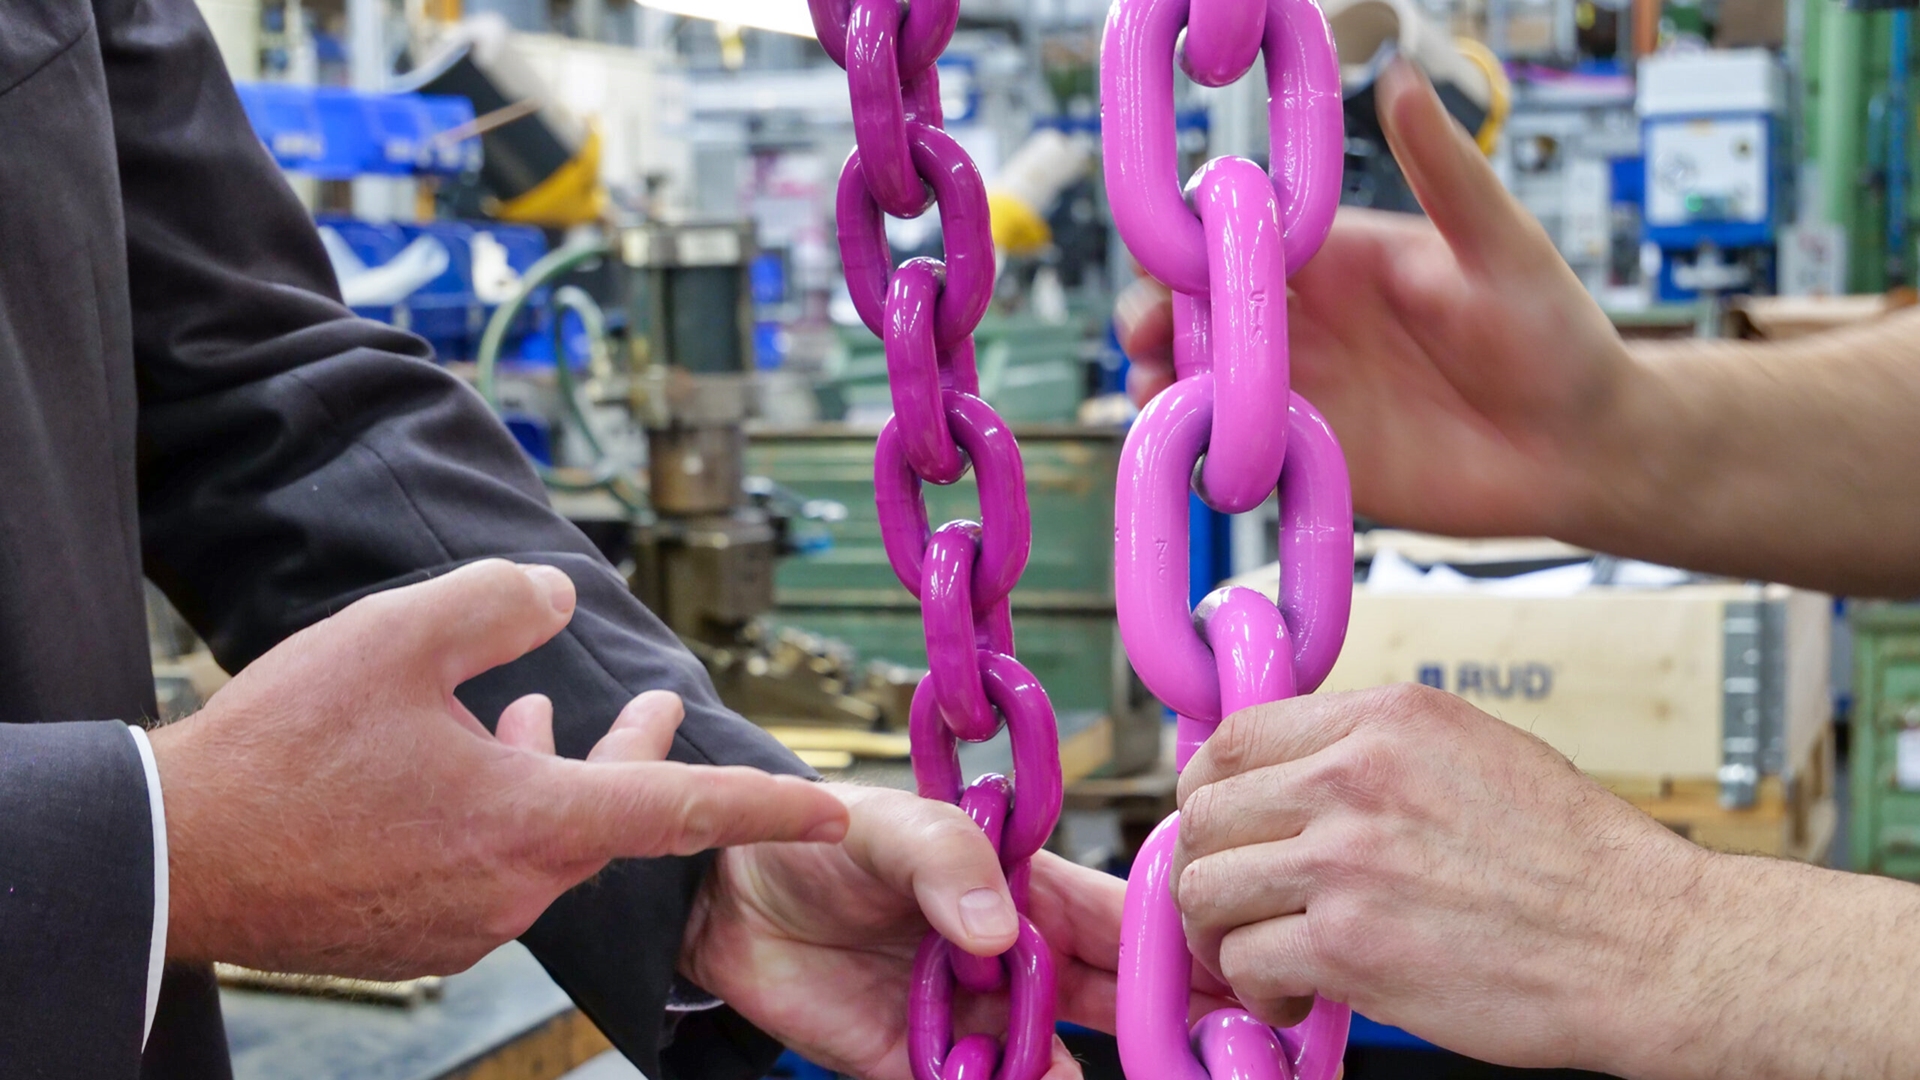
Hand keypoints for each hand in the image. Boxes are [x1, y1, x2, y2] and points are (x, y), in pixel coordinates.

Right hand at [149, 559, 848, 977]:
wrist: (174, 857)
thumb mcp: (398, 636)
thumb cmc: (283, 751)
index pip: (682, 809)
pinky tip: (456, 766)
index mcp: (531, 825)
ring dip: (547, 775)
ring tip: (525, 713)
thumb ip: (500, 604)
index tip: (835, 810)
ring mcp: (462, 927)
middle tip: (661, 701)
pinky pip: (482, 872)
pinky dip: (493, 816)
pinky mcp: (417, 942)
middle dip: (632, 752)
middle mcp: (512, 892)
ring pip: (538, 840)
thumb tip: (560, 600)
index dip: (766, 801)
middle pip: (606, 815)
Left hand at [682, 784, 1235, 1079]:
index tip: (1236, 979)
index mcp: (1022, 888)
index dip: (1178, 951)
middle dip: (1156, 1031)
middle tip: (1210, 1058)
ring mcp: (970, 1020)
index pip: (1120, 924)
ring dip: (1070, 1077)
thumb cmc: (814, 836)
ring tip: (1082, 1079)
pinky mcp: (916, 1067)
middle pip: (1104, 1004)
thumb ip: (949, 861)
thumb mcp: (888, 823)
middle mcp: (1010, 959)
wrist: (719, 894)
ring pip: (1050, 1064)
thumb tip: (1003, 934)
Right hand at [1116, 59, 1636, 539]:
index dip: (1189, 240)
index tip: (1164, 251)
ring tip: (1159, 391)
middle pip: (1198, 309)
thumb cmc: (1557, 338)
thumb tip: (1401, 80)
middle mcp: (1308, 323)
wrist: (1583, 450)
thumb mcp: (1501, 247)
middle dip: (1155, 313)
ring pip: (1201, 378)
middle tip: (1148, 332)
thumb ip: (1445, 172)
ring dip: (1165, 380)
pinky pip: (1232, 449)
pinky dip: (1199, 446)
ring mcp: (1303, 391)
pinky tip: (1196, 446)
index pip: (1238, 237)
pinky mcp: (1307, 456)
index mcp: (1338, 260)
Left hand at [1171, 684, 1709, 1070]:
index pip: (1232, 737)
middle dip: (1205, 868)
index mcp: (1384, 721)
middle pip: (1204, 816)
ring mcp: (1348, 861)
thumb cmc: (1573, 858)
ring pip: (1207, 890)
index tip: (1217, 830)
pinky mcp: (1352, 946)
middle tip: (1231, 907)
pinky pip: (1246, 963)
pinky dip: (1257, 991)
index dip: (1206, 792)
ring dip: (1219, 935)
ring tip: (1260, 958)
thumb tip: (1288, 779)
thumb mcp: (1471, 751)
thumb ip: (1372, 753)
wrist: (1647, 942)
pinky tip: (1296, 997)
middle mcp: (1354, 776)